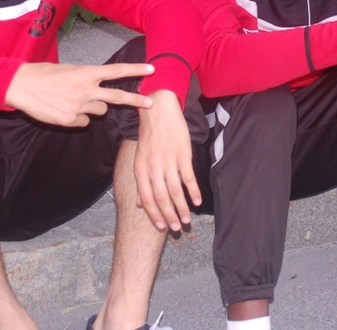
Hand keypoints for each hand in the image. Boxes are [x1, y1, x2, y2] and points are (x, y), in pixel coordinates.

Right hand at [5, 62, 153, 126]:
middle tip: (151, 103)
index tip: (151, 69)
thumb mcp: (68, 70)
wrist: (20, 86)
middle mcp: (86, 90)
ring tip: (73, 100)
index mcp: (86, 73)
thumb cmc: (43, 75)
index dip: (135, 70)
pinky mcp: (71, 120)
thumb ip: (86, 79)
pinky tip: (63, 110)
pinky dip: (77, 118)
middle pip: (118, 97)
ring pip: (99, 111)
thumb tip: (97, 89)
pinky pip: (83, 122)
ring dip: (93, 108)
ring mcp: (80, 106)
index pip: (117, 71)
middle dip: (136, 100)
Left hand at [134, 89, 201, 231]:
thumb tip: (139, 203)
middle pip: (161, 198)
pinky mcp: (182, 154)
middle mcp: (153, 167)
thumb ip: (141, 181)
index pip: (146, 198)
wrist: (158, 109)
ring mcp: (168, 161)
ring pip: (175, 191)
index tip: (161, 227)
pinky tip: (197, 201)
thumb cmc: (149, 134)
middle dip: (169, 215)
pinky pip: (188, 177)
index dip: (154, 214)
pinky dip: (193, 191)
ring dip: (182, 207)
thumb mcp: (139, 157)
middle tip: (176, 228)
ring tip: (187, 219)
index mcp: (140, 169)